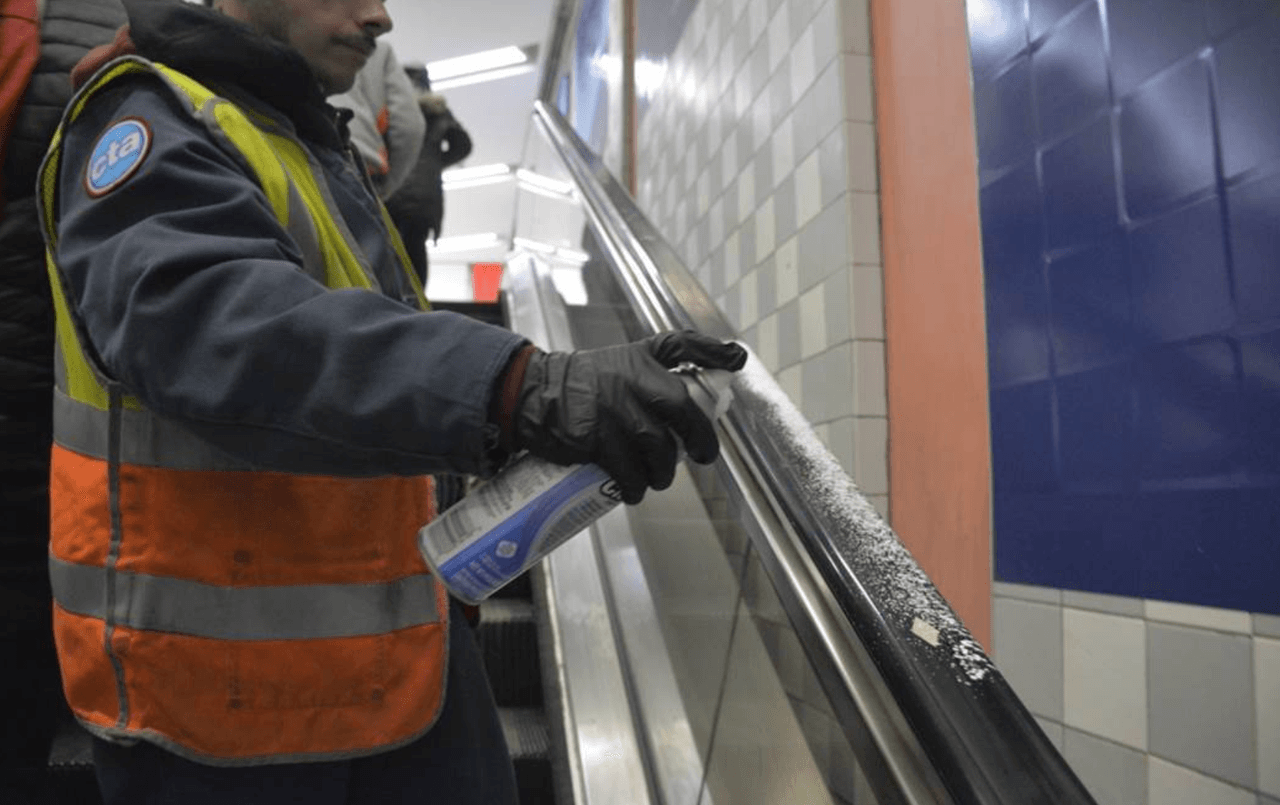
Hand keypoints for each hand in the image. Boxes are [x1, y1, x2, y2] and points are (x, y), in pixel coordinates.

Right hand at [514, 331, 746, 503]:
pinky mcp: (596, 438)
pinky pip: (628, 473)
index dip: (712, 352)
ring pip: (657, 450)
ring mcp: (614, 410)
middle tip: (700, 456)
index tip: (736, 365)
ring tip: (656, 477)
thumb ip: (674, 355)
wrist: (535, 395)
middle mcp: (632, 381)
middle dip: (699, 441)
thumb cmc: (587, 381)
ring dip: (662, 472)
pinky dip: (635, 487)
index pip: (681, 346)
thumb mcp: (630, 358)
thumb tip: (732, 356)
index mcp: (642, 359)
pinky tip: (632, 488)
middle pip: (681, 412)